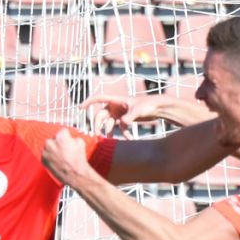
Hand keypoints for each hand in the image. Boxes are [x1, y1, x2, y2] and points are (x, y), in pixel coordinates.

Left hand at [39, 129, 90, 185]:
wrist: (75, 175)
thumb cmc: (78, 160)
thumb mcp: (81, 143)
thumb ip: (73, 137)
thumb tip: (70, 138)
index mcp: (60, 137)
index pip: (63, 131)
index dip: (67, 136)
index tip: (68, 139)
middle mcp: (50, 143)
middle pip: (54, 139)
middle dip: (59, 143)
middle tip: (65, 150)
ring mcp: (46, 151)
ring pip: (49, 147)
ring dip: (54, 150)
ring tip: (62, 156)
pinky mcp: (43, 159)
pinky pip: (46, 155)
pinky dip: (51, 157)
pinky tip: (58, 161)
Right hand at [81, 92, 212, 132]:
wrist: (159, 108)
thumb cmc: (149, 105)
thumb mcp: (139, 111)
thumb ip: (130, 117)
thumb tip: (122, 124)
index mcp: (116, 100)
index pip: (98, 98)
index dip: (88, 102)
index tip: (79, 107)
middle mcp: (116, 106)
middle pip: (101, 115)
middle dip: (98, 125)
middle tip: (97, 135)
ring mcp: (121, 113)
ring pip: (109, 123)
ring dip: (109, 132)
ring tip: (109, 140)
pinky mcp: (126, 119)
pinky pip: (120, 128)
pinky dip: (122, 133)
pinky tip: (128, 139)